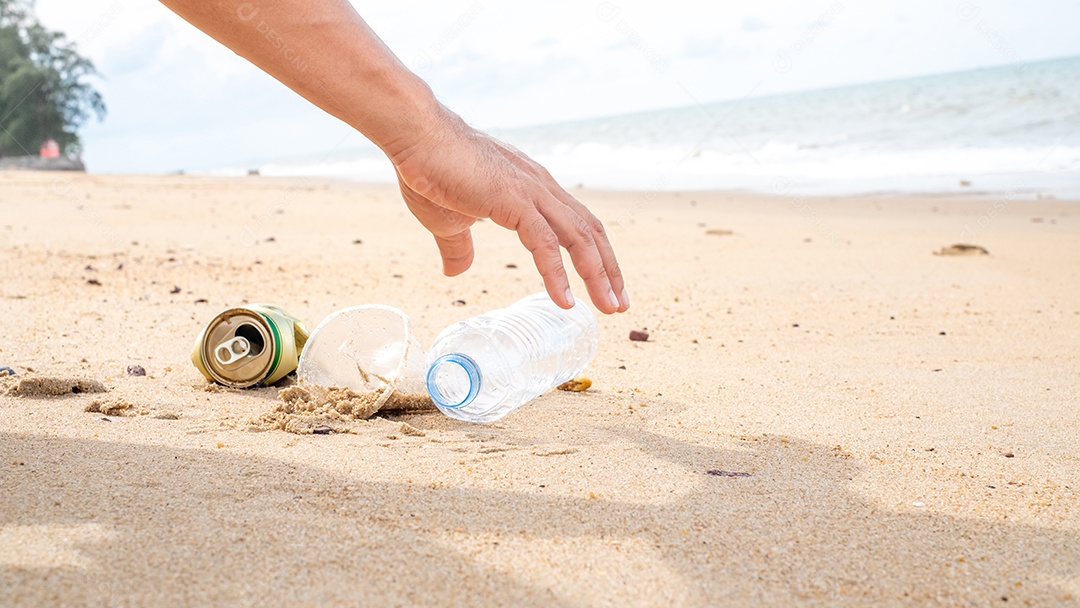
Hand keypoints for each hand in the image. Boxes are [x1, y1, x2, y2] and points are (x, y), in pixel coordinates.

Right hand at [391, 109, 628, 313]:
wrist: (415, 135)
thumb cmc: (428, 167)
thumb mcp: (448, 219)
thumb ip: (459, 246)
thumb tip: (456, 272)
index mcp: (531, 188)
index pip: (577, 224)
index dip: (595, 255)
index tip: (605, 286)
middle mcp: (540, 187)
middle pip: (589, 232)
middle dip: (608, 270)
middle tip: (620, 305)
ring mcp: (530, 192)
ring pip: (578, 238)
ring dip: (597, 275)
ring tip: (608, 308)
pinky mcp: (513, 200)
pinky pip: (544, 243)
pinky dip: (558, 274)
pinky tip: (565, 301)